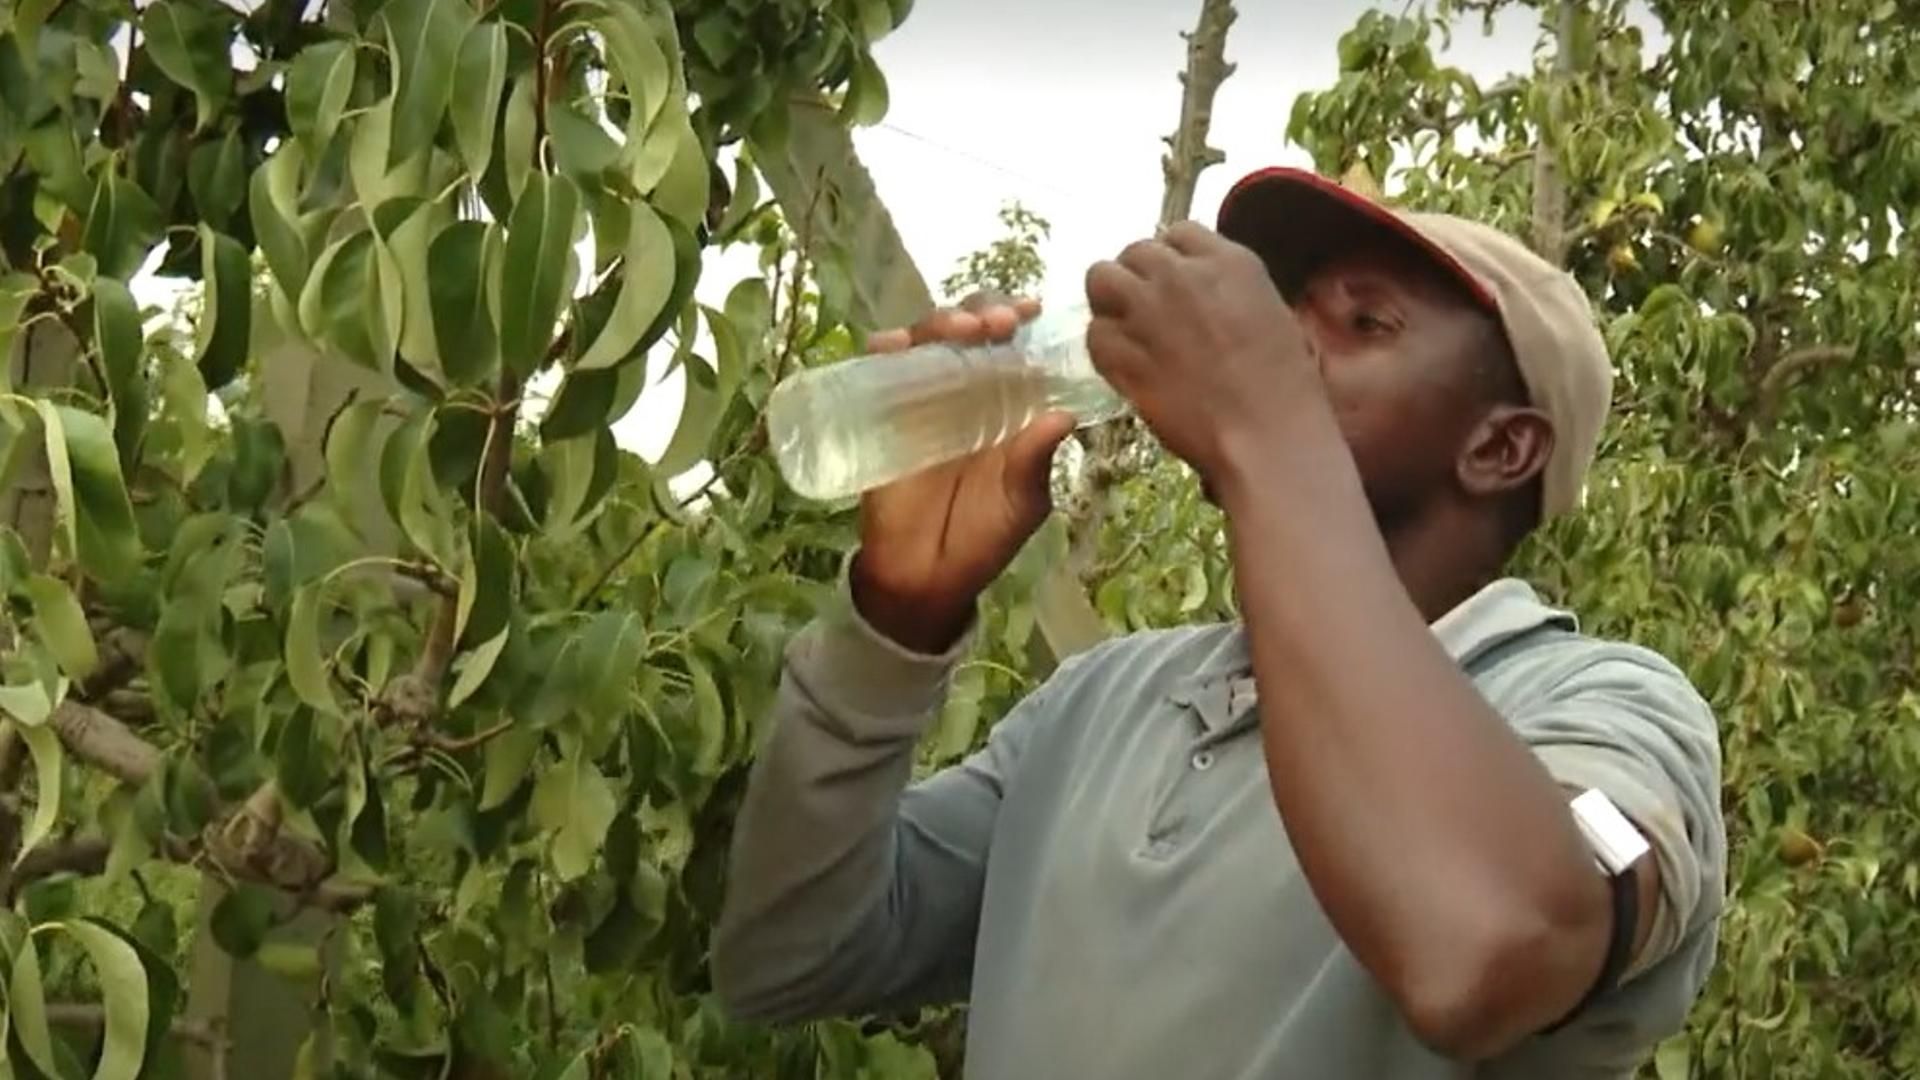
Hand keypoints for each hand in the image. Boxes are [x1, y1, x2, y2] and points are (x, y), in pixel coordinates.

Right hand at [850, 294, 1076, 654]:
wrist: (925, 577)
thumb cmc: (982, 537)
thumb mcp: (1020, 502)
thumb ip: (1036, 461)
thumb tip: (1064, 416)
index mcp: (1005, 404)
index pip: (1011, 345)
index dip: (1019, 318)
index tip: (1031, 309)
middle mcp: (964, 391)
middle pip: (968, 328)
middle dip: (984, 311)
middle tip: (999, 324)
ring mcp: (920, 398)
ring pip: (926, 338)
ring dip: (942, 321)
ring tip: (961, 331)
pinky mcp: (880, 414)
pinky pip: (877, 371)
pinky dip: (882, 350)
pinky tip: (892, 345)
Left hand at [1084, 222, 1326, 485]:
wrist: (1265, 435)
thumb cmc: (1285, 385)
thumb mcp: (1270, 313)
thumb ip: (1228, 290)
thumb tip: (1202, 293)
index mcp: (1227, 262)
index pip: (1179, 233)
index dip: (1172, 258)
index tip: (1174, 283)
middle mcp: (1179, 276)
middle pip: (1135, 252)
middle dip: (1138, 276)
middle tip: (1147, 309)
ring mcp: (1145, 312)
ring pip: (1101, 279)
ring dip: (1111, 301)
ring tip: (1127, 329)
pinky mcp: (1121, 353)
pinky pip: (1095, 333)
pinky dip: (1105, 347)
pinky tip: (1125, 364)